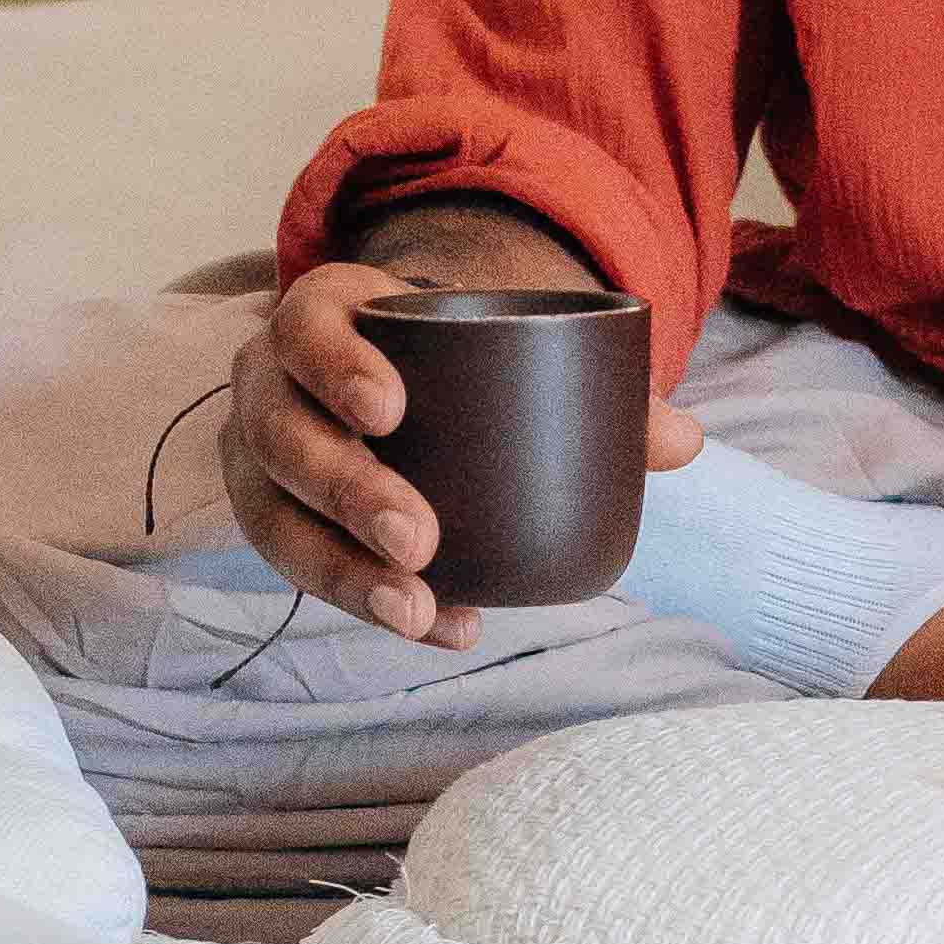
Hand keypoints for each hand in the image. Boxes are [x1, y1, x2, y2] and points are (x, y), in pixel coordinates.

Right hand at [225, 261, 700, 651]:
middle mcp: (270, 383)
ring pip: (272, 516)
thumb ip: (594, 382)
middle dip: (346, 489)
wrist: (392, 384)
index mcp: (321, 315)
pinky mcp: (273, 520)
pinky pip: (300, 569)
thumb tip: (684, 440)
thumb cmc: (452, 359)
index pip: (306, 327)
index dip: (336, 365)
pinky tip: (435, 627)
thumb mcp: (502, 345)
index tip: (392, 411)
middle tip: (418, 538)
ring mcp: (260, 458)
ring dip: (341, 569)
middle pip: (283, 432)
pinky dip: (364, 604)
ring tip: (415, 608)